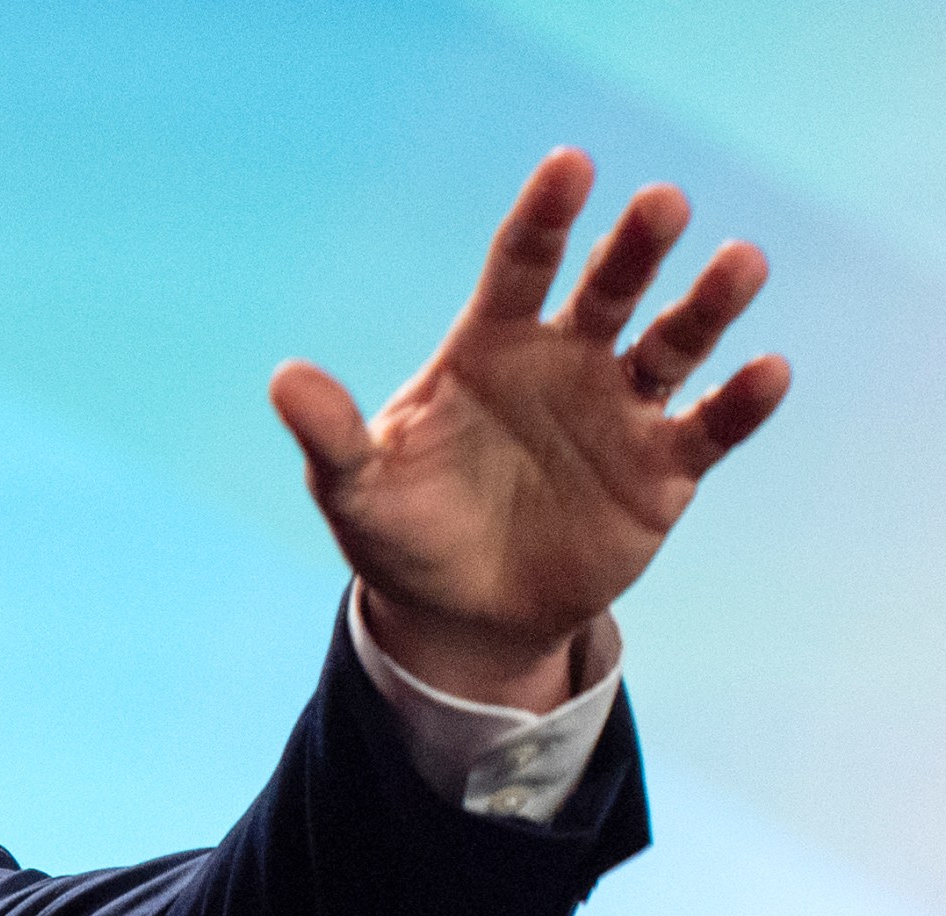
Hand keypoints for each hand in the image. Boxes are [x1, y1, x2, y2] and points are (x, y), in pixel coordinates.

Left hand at [270, 148, 789, 711]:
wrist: (458, 614)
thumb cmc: (402, 531)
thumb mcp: (353, 487)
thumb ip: (330, 433)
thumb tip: (283, 379)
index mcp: (489, 348)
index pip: (520, 266)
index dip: (544, 217)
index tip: (569, 165)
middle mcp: (564, 363)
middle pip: (607, 290)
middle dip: (635, 248)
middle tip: (662, 205)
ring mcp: (618, 412)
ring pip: (673, 344)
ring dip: (708, 306)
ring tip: (740, 263)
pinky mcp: (662, 471)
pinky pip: (708, 428)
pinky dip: (740, 402)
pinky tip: (768, 372)